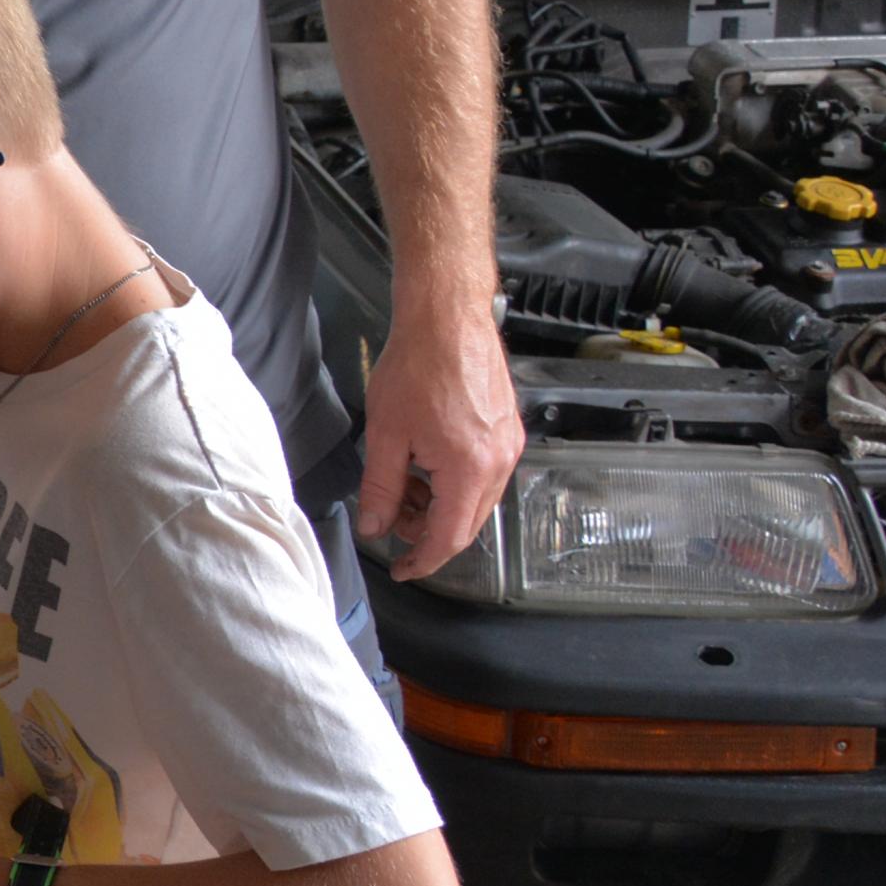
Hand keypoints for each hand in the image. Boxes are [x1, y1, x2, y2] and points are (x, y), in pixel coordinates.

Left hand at [354, 294, 519, 577]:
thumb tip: (375, 526)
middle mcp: (500, 460)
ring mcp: (510, 445)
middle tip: (392, 519)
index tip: (403, 567)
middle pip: (467, 523)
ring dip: (441, 505)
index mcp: (471, 468)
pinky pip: (485, 474)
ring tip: (404, 485)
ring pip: (476, 500)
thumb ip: (380, 488)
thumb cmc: (418, 364)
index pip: (450, 537)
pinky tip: (427, 465)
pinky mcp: (509, 430)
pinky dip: (456, 482)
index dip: (423, 559)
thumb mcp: (386, 434)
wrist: (446, 318)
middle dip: (428, 531)